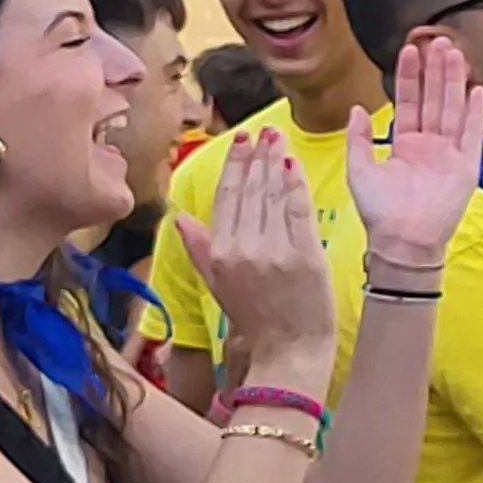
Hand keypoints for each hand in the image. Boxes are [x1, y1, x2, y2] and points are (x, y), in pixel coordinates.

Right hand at [179, 129, 333, 360]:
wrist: (289, 352)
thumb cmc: (256, 321)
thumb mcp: (217, 286)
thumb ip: (200, 248)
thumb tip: (179, 217)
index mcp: (219, 254)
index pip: (224, 199)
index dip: (232, 167)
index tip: (240, 142)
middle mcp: (242, 249)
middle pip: (248, 191)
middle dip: (255, 156)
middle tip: (262, 130)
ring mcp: (273, 251)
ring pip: (272, 195)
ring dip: (274, 161)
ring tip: (277, 137)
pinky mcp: (304, 255)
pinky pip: (297, 210)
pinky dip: (295, 184)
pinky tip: (294, 164)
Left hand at [347, 37, 482, 275]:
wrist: (402, 241)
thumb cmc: (379, 212)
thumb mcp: (359, 170)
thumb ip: (358, 138)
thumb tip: (356, 109)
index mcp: (405, 145)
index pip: (408, 101)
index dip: (408, 76)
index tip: (410, 49)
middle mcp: (429, 146)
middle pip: (434, 99)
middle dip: (436, 70)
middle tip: (439, 40)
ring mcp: (450, 154)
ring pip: (452, 109)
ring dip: (454, 81)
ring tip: (455, 53)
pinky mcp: (467, 167)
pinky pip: (473, 134)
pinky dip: (476, 113)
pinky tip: (477, 89)